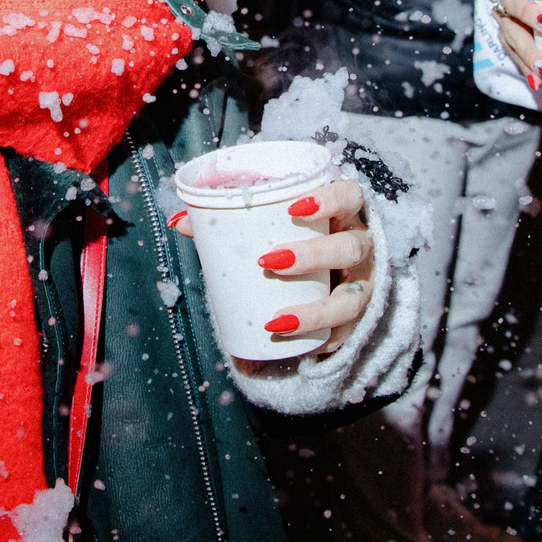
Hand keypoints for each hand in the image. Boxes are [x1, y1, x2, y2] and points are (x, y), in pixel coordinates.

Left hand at [171, 179, 375, 360]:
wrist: (327, 277)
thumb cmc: (295, 241)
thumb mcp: (269, 228)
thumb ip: (227, 222)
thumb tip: (178, 222)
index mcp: (341, 215)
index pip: (350, 195)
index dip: (329, 198)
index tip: (295, 207)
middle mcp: (360, 247)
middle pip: (349, 247)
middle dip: (312, 254)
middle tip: (269, 261)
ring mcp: (363, 283)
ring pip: (352, 298)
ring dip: (316, 311)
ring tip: (277, 320)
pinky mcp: (358, 317)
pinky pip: (349, 332)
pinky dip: (325, 340)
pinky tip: (304, 346)